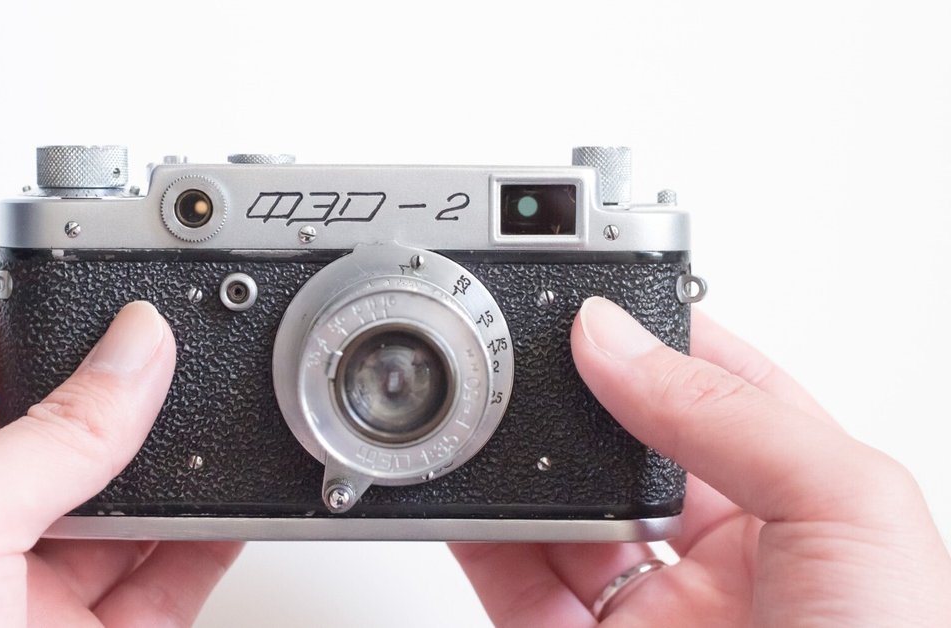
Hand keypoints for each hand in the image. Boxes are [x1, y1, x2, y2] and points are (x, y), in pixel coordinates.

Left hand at [0, 301, 240, 626]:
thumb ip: (53, 433)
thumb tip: (134, 349)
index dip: (34, 314)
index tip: (106, 289)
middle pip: (59, 430)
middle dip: (124, 398)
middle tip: (184, 356)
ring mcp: (24, 588)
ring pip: (122, 505)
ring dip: (176, 472)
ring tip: (224, 427)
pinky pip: (163, 575)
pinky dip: (205, 543)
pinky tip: (233, 512)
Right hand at [451, 297, 950, 626]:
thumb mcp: (852, 516)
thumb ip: (732, 415)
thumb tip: (618, 341)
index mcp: (802, 502)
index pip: (714, 388)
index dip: (652, 338)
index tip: (592, 300)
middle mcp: (721, 551)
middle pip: (617, 444)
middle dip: (568, 398)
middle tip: (518, 352)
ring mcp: (646, 607)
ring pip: (553, 510)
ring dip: (511, 462)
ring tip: (479, 411)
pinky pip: (509, 580)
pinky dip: (473, 536)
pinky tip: (459, 494)